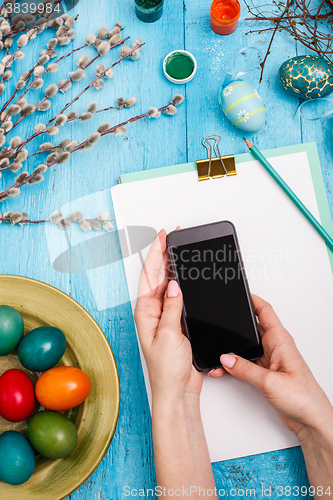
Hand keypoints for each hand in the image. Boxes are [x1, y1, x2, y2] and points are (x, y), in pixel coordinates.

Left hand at [134, 229, 202, 402]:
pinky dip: (182, 284)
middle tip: (172, 236)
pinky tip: (185, 277)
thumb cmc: (167, 370)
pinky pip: (178, 297)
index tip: (162, 236)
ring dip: (172, 267)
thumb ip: (171, 308)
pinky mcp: (176, 323)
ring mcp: (164, 316)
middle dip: (164, 254)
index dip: (156, 253)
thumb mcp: (169, 335)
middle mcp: (153, 311)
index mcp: (145, 312)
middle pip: (158, 276)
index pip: (150, 275)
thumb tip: (173, 285)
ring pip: (168, 284)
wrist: (177, 390)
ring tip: (178, 249)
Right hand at [209, 294, 332, 436]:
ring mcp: (270, 360)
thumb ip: (244, 369)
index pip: (264, 311)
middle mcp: (275, 347)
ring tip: (216, 352)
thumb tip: (225, 357)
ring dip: (231, 350)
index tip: (237, 293)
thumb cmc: (304, 398)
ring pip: (245, 347)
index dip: (251, 299)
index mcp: (281, 341)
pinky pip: (245, 363)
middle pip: (251, 328)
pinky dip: (233, 365)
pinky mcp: (265, 373)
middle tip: (220, 322)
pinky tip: (223, 369)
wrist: (311, 420)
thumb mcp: (269, 381)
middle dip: (235, 325)